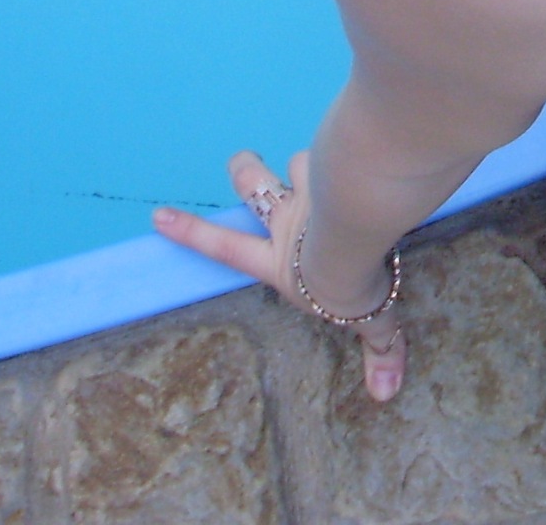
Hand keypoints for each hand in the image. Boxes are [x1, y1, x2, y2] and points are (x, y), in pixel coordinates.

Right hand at [152, 149, 408, 400]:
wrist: (355, 240)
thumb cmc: (351, 285)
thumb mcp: (369, 322)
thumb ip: (381, 350)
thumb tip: (387, 393)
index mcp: (280, 261)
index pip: (228, 249)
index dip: (192, 234)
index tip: (158, 216)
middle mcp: (287, 223)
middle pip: (252, 188)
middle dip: (243, 173)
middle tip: (239, 161)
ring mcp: (305, 190)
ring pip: (295, 163)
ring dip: (303, 163)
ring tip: (319, 162)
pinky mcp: (329, 165)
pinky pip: (332, 152)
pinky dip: (343, 152)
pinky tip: (361, 153)